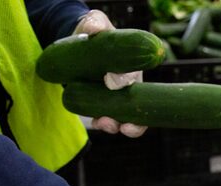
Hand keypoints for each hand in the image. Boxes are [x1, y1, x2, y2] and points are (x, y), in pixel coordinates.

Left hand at [74, 10, 147, 137]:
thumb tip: (94, 31)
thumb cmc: (94, 32)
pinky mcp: (102, 107)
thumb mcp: (96, 23)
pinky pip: (106, 121)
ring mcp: (117, 99)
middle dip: (136, 124)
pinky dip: (103, 125)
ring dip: (116, 126)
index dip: (127, 82)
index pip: (134, 78)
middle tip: (125, 126)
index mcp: (133, 68)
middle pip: (141, 110)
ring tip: (104, 123)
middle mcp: (129, 87)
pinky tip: (96, 122)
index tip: (113, 83)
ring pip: (125, 121)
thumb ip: (96, 23)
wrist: (79, 44)